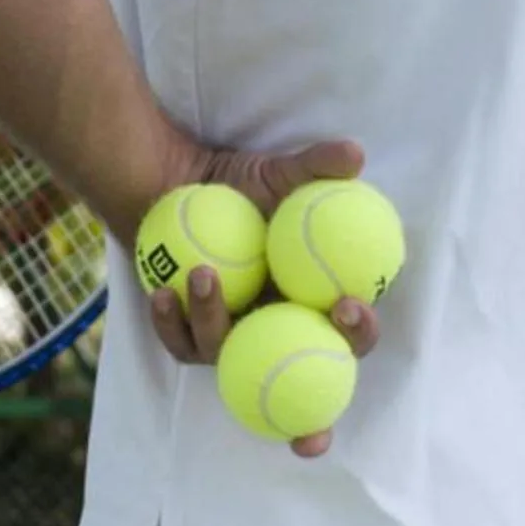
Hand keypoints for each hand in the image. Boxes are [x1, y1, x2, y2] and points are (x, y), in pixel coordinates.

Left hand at [146, 137, 385, 458]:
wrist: (180, 193)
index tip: (349, 307)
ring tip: (205, 274)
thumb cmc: (241, 188)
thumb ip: (317, 167)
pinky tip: (165, 292)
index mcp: (310, 307)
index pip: (350, 335)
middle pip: (296, 373)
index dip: (359, 333)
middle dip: (297, 367)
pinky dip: (171, 320)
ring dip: (212, 318)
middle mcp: (273, 334)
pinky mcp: (188, 338)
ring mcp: (230, 341)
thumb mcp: (280, 174)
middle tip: (282, 313)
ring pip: (224, 352)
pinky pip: (180, 341)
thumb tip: (355, 152)